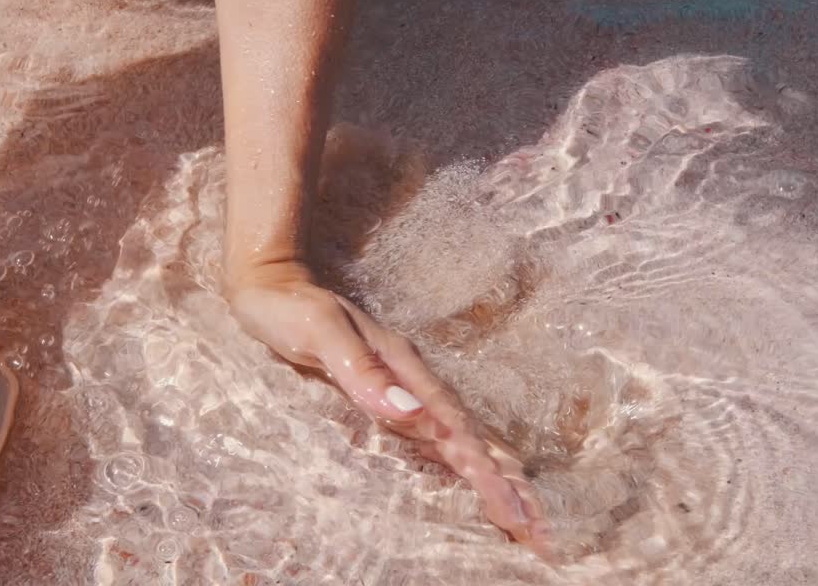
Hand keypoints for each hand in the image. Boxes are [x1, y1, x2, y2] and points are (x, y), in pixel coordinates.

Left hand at [225, 262, 546, 545]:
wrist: (274, 284)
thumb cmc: (291, 309)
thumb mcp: (320, 332)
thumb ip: (362, 372)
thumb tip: (407, 412)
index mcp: (404, 370)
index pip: (455, 430)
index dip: (485, 470)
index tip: (514, 509)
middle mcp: (413, 383)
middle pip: (475, 440)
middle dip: (510, 485)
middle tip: (542, 532)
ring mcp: (406, 390)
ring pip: (466, 441)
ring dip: (500, 478)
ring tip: (529, 517)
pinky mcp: (392, 397)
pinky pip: (443, 438)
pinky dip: (471, 463)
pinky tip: (484, 478)